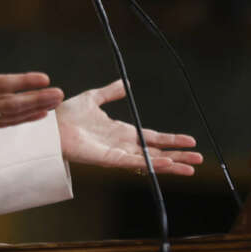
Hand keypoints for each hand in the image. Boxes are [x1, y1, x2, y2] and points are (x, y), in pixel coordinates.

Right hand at [0, 8, 64, 154]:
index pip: (2, 84)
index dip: (24, 82)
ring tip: (55, 101)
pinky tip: (40, 113)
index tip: (44, 78)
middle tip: (59, 93)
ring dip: (36, 108)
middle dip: (38, 98)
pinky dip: (24, 119)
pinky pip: (6, 124)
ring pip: (12, 116)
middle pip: (13, 104)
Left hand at [55, 80, 202, 174]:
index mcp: (121, 132)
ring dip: (171, 164)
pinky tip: (167, 164)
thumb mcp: (93, 98)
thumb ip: (110, 92)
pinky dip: (152, 164)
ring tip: (192, 168)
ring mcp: (117, 154)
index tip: (190, 141)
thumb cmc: (67, 115)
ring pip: (150, 161)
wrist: (51, 126)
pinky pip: (134, 163)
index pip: (153, 138)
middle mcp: (123, 145)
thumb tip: (126, 83)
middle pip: (157, 152)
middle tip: (199, 160)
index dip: (171, 140)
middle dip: (178, 156)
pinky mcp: (109, 160)